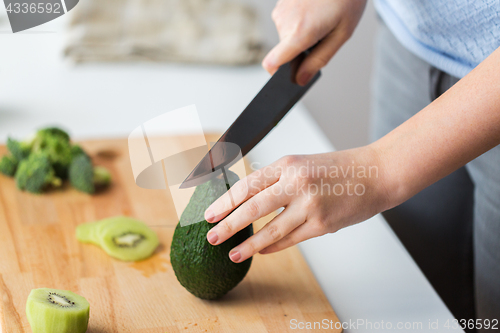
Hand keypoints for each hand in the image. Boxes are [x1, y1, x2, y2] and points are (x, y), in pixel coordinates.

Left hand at [204, 146, 391, 262]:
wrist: (376, 174)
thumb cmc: (339, 169)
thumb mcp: (303, 164)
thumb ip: (278, 181)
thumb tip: (249, 202)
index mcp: (288, 163)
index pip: (247, 184)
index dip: (225, 201)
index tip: (209, 213)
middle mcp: (296, 182)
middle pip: (252, 207)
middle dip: (227, 224)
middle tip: (211, 236)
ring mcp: (310, 204)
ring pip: (270, 229)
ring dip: (248, 244)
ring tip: (231, 253)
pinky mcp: (322, 224)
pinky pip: (291, 239)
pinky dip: (273, 246)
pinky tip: (261, 251)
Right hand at [263, 0, 366, 84]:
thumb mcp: (341, 34)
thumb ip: (319, 60)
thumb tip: (301, 79)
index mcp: (300, 32)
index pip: (272, 63)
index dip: (277, 74)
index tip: (288, 76)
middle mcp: (284, 22)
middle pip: (285, 51)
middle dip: (302, 49)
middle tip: (323, 35)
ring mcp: (280, 10)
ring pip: (287, 36)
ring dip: (302, 33)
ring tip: (322, 17)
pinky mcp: (281, 3)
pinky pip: (288, 22)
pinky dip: (300, 21)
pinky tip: (315, 9)